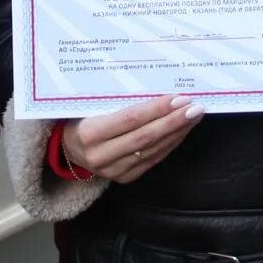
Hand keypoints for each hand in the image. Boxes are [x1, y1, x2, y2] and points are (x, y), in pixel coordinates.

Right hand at [62, 96, 202, 183]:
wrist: (66, 149)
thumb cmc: (80, 118)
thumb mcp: (88, 105)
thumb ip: (116, 100)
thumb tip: (155, 85)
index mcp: (89, 133)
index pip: (130, 119)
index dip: (157, 109)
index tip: (179, 97)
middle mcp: (100, 155)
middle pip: (145, 136)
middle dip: (173, 121)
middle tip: (195, 107)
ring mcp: (113, 170)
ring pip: (152, 150)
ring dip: (176, 132)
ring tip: (193, 116)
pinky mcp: (124, 178)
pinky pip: (153, 160)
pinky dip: (170, 144)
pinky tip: (182, 131)